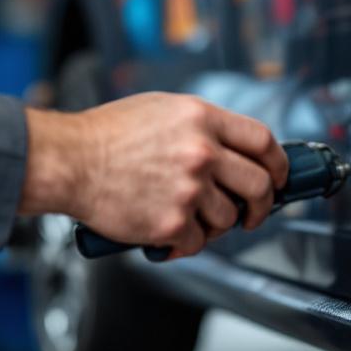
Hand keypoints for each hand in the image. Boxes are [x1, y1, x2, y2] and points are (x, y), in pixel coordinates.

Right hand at [20, 93, 288, 258]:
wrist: (71, 161)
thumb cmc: (108, 134)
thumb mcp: (163, 108)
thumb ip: (202, 125)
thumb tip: (232, 148)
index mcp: (202, 119)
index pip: (263, 141)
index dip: (278, 162)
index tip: (278, 176)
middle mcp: (202, 152)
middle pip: (259, 184)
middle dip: (262, 204)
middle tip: (252, 212)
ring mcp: (189, 189)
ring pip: (228, 217)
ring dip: (217, 224)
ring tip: (195, 219)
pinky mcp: (172, 222)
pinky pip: (197, 241)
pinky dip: (187, 242)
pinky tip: (171, 233)